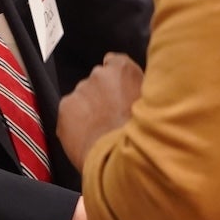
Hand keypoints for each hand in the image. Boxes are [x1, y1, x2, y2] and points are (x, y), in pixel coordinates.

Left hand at [57, 52, 142, 167]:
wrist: (122, 157)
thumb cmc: (145, 133)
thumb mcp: (154, 103)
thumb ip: (140, 90)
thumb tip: (136, 92)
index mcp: (123, 70)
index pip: (115, 62)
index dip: (117, 80)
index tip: (120, 93)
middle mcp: (99, 74)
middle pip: (97, 82)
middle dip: (103, 97)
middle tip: (112, 118)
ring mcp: (79, 91)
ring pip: (82, 98)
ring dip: (89, 110)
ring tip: (101, 131)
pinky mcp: (65, 109)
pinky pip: (69, 113)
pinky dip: (76, 122)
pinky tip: (89, 136)